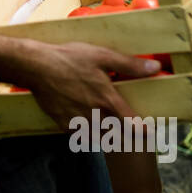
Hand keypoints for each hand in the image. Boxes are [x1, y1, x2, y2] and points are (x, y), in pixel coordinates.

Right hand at [11, 39, 160, 130]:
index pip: (131, 123)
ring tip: (103, 125)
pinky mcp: (64, 125)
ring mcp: (78, 122)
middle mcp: (95, 115)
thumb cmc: (69, 58)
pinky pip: (80, 134)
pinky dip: (85, 131)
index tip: (148, 132)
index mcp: (107, 99)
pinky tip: (84, 120)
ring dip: (104, 133)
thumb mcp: (101, 56)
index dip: (142, 130)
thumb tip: (155, 68)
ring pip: (98, 136)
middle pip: (115, 133)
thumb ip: (129, 65)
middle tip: (123, 128)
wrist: (36, 67)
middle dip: (121, 132)